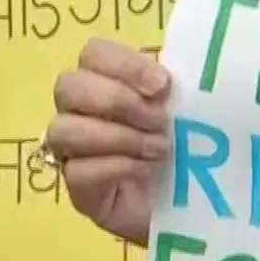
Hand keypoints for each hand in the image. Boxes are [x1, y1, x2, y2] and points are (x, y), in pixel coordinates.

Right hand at [45, 38, 169, 245]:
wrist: (194, 208)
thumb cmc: (188, 150)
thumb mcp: (188, 110)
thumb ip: (176, 87)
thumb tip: (171, 77)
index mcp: (107, 81)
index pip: (93, 53)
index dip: (124, 65)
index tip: (162, 86)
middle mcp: (80, 112)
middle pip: (68, 86)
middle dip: (117, 101)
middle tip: (159, 120)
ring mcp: (73, 153)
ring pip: (64, 129)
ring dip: (118, 136)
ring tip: (158, 149)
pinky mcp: (78, 191)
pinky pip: (77, 170)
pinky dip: (116, 166)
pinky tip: (145, 170)